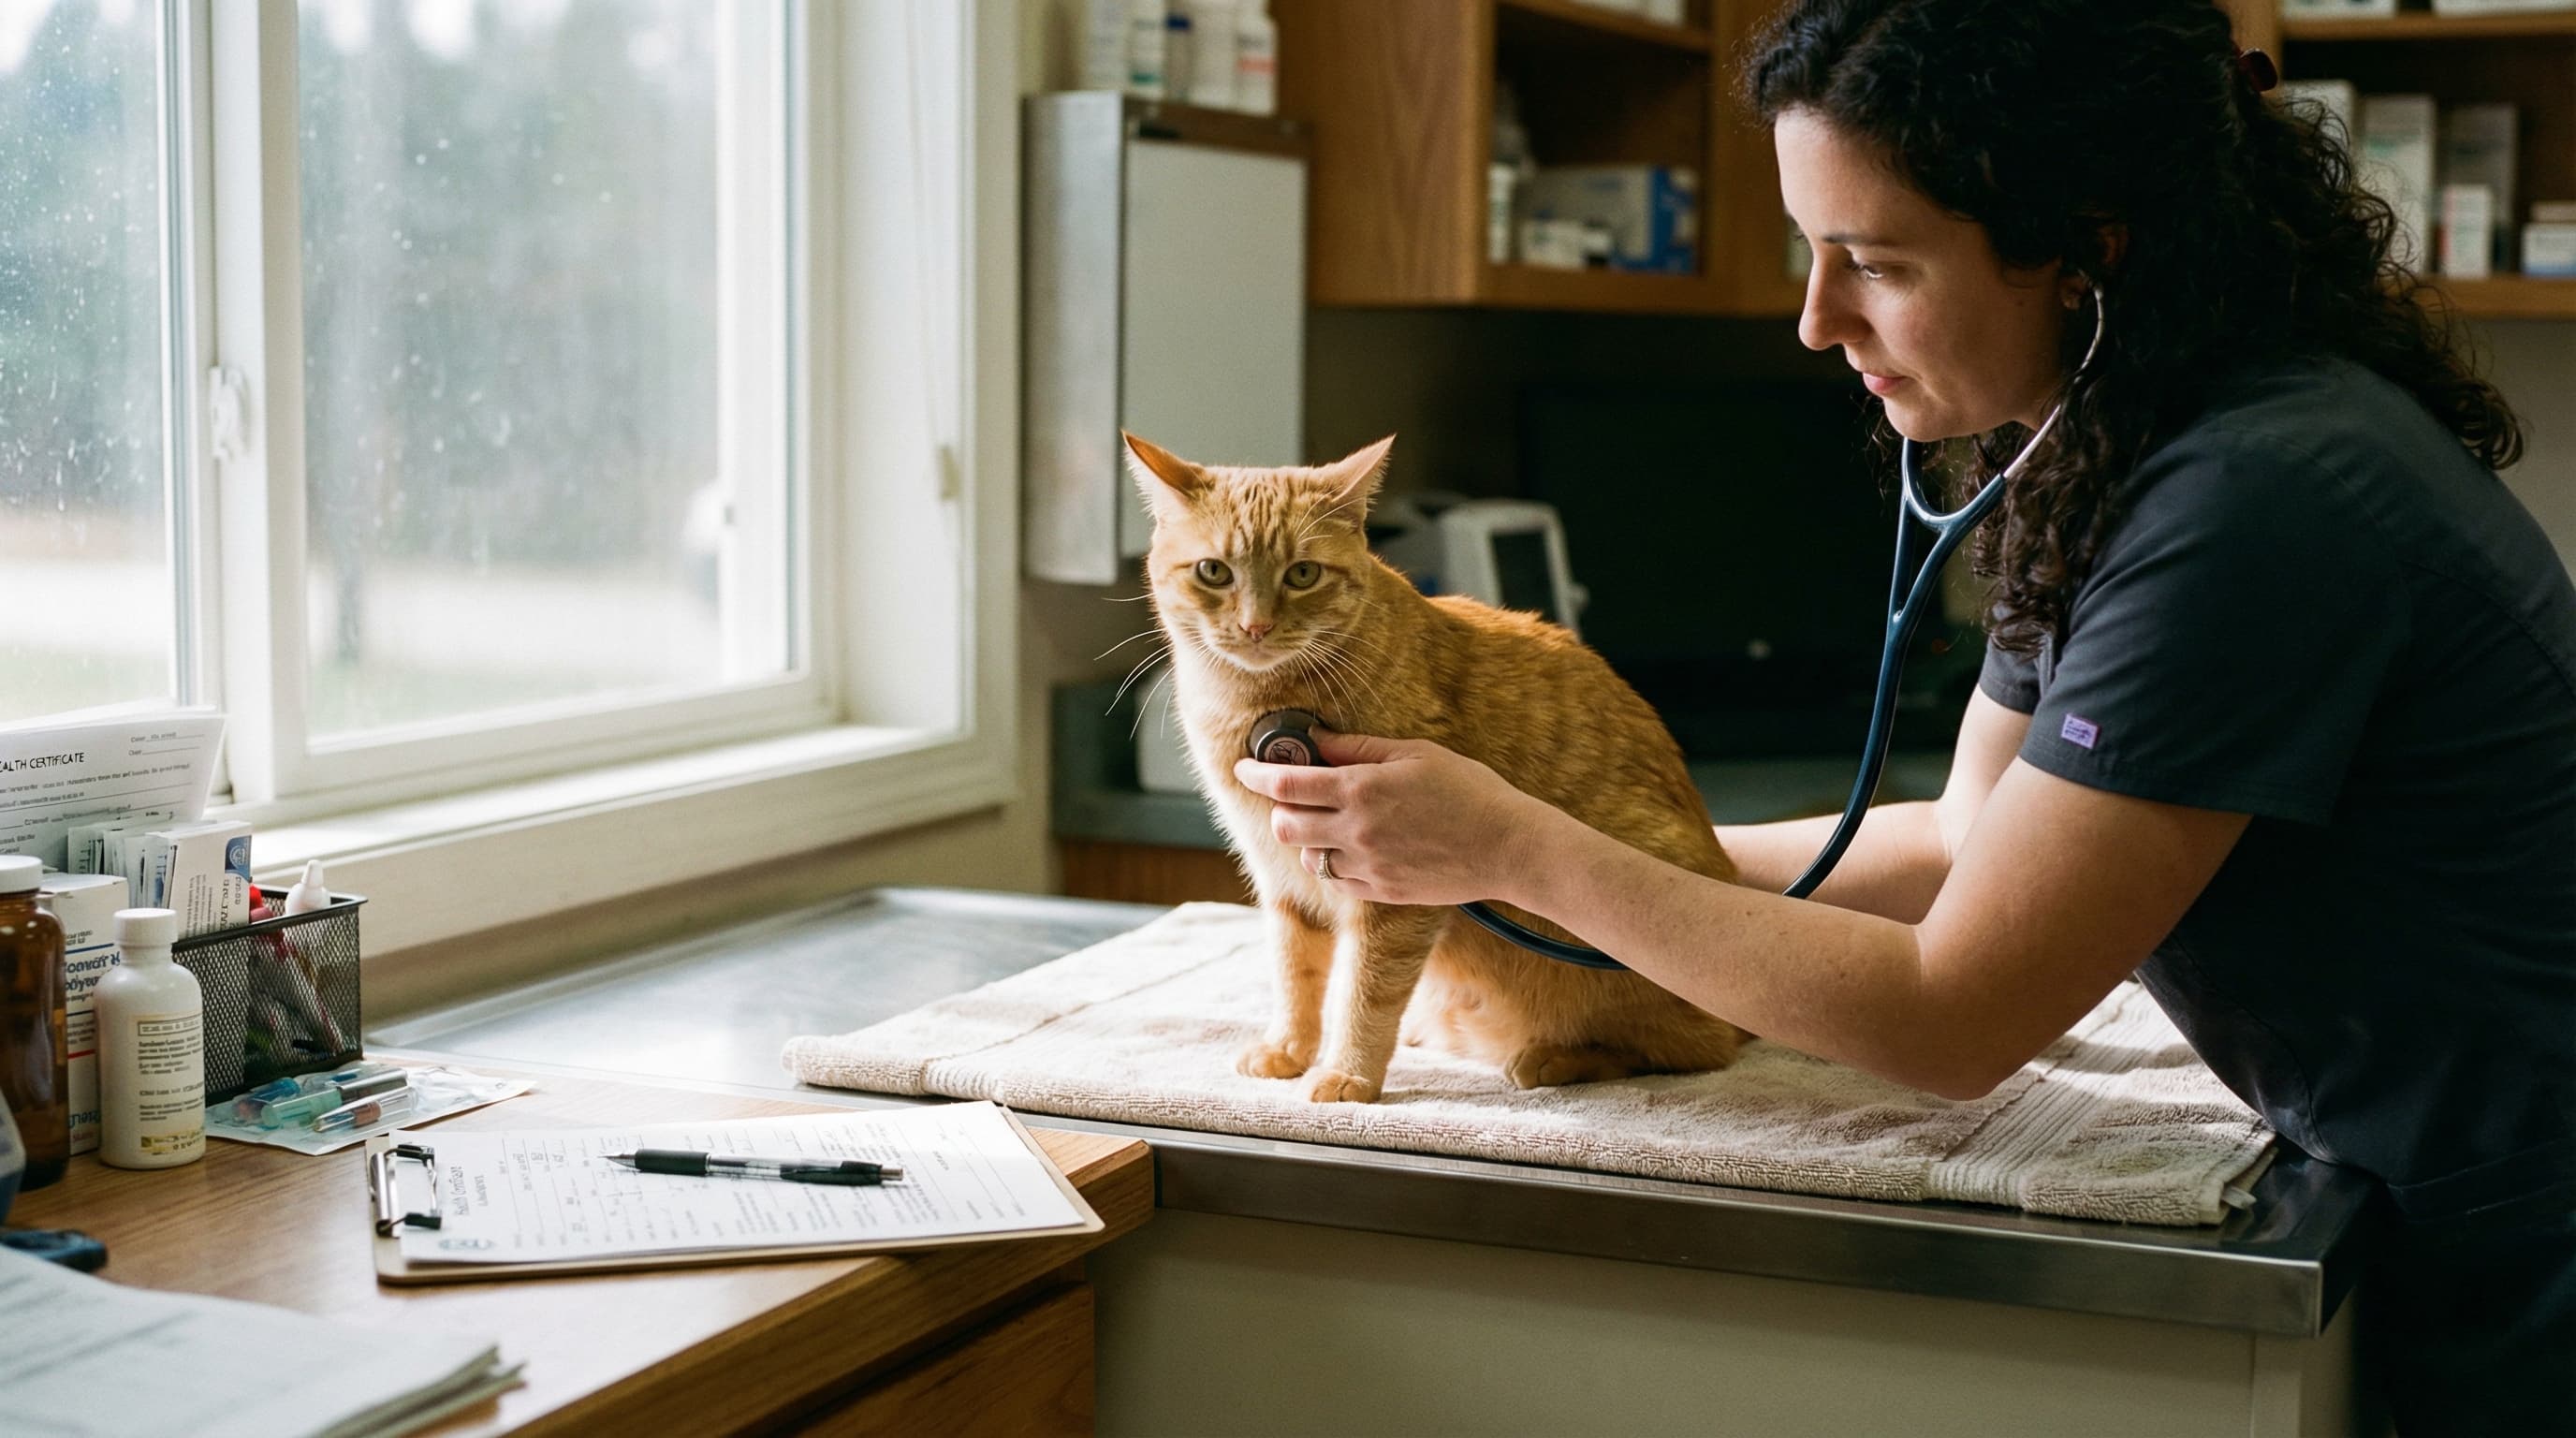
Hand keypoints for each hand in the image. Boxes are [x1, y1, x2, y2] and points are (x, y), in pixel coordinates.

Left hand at [1232, 729, 1555, 907]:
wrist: (1508, 847)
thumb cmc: (1469, 791)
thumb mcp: (1416, 753)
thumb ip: (1360, 749)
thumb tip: (1317, 740)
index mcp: (1361, 789)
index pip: (1286, 784)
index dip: (1256, 774)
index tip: (1244, 768)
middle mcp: (1356, 831)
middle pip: (1285, 825)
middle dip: (1280, 808)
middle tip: (1296, 796)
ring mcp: (1368, 866)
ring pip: (1308, 856)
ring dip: (1309, 838)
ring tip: (1334, 822)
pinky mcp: (1382, 891)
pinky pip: (1337, 881)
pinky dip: (1335, 863)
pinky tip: (1355, 848)